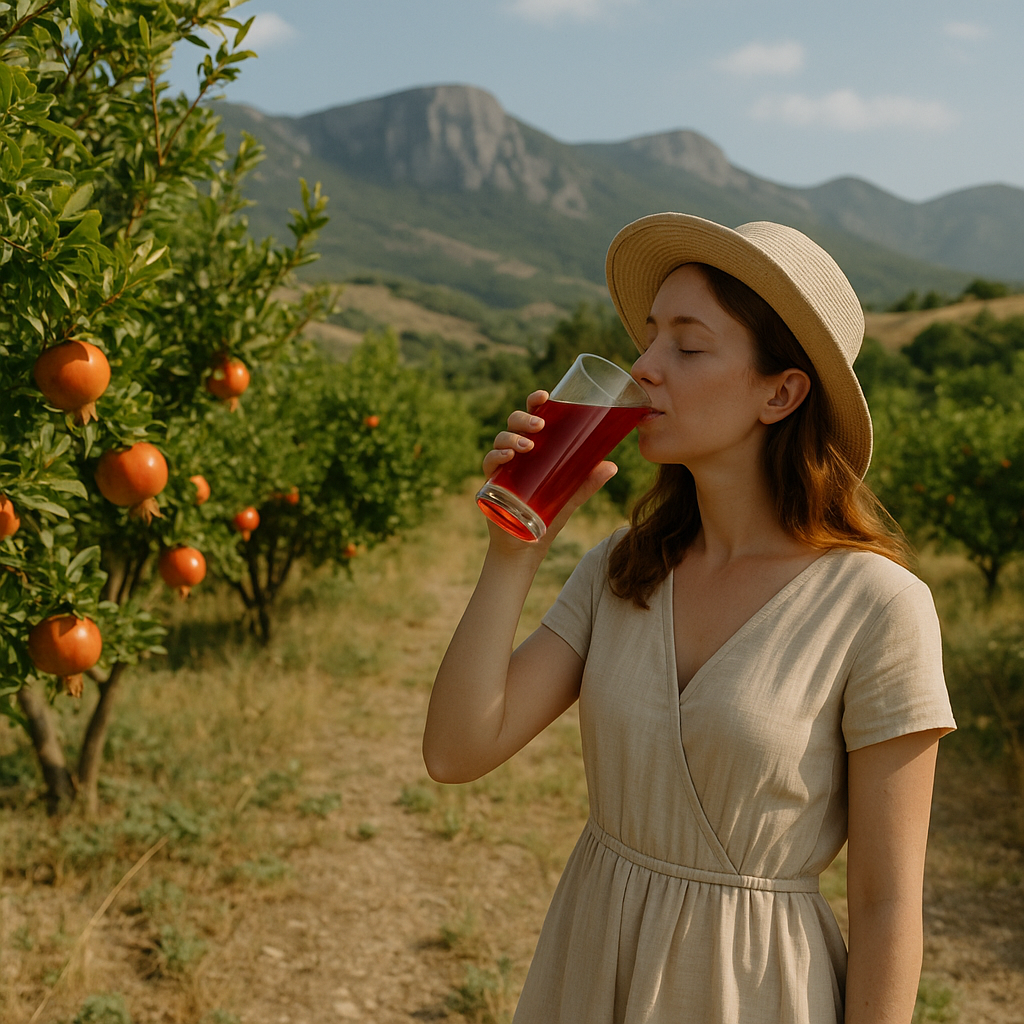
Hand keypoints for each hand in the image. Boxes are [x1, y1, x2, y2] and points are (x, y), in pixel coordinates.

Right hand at [482, 390, 617, 552]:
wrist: (527, 546)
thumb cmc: (548, 516)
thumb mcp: (572, 496)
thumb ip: (588, 482)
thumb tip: (612, 466)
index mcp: (535, 448)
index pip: (532, 417)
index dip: (534, 402)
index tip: (544, 395)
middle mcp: (516, 453)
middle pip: (513, 423)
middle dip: (524, 418)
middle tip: (539, 425)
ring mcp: (502, 467)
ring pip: (500, 439)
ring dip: (512, 437)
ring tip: (527, 446)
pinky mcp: (491, 483)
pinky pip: (488, 463)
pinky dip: (495, 457)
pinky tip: (507, 458)